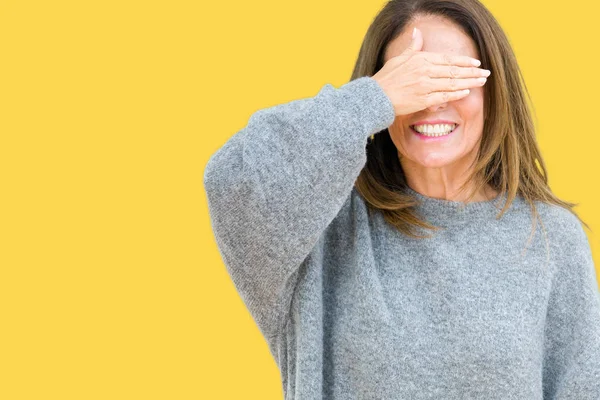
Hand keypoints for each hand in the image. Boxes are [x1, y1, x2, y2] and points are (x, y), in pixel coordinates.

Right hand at [372, 27, 490, 115]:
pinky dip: (456, 93)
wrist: (375, 97)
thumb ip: (412, 47)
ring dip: (469, 82)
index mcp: (420, 59)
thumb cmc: (386, 78)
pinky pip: (444, 95)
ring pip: (452, 83)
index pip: (448, 59)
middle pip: (454, 70)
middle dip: (472, 72)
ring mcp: (425, 86)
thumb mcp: (399, 58)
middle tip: (486, 73)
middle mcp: (425, 71)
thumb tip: (417, 32)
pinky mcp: (423, 99)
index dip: (464, 61)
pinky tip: (466, 92)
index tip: (476, 63)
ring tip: (481, 81)